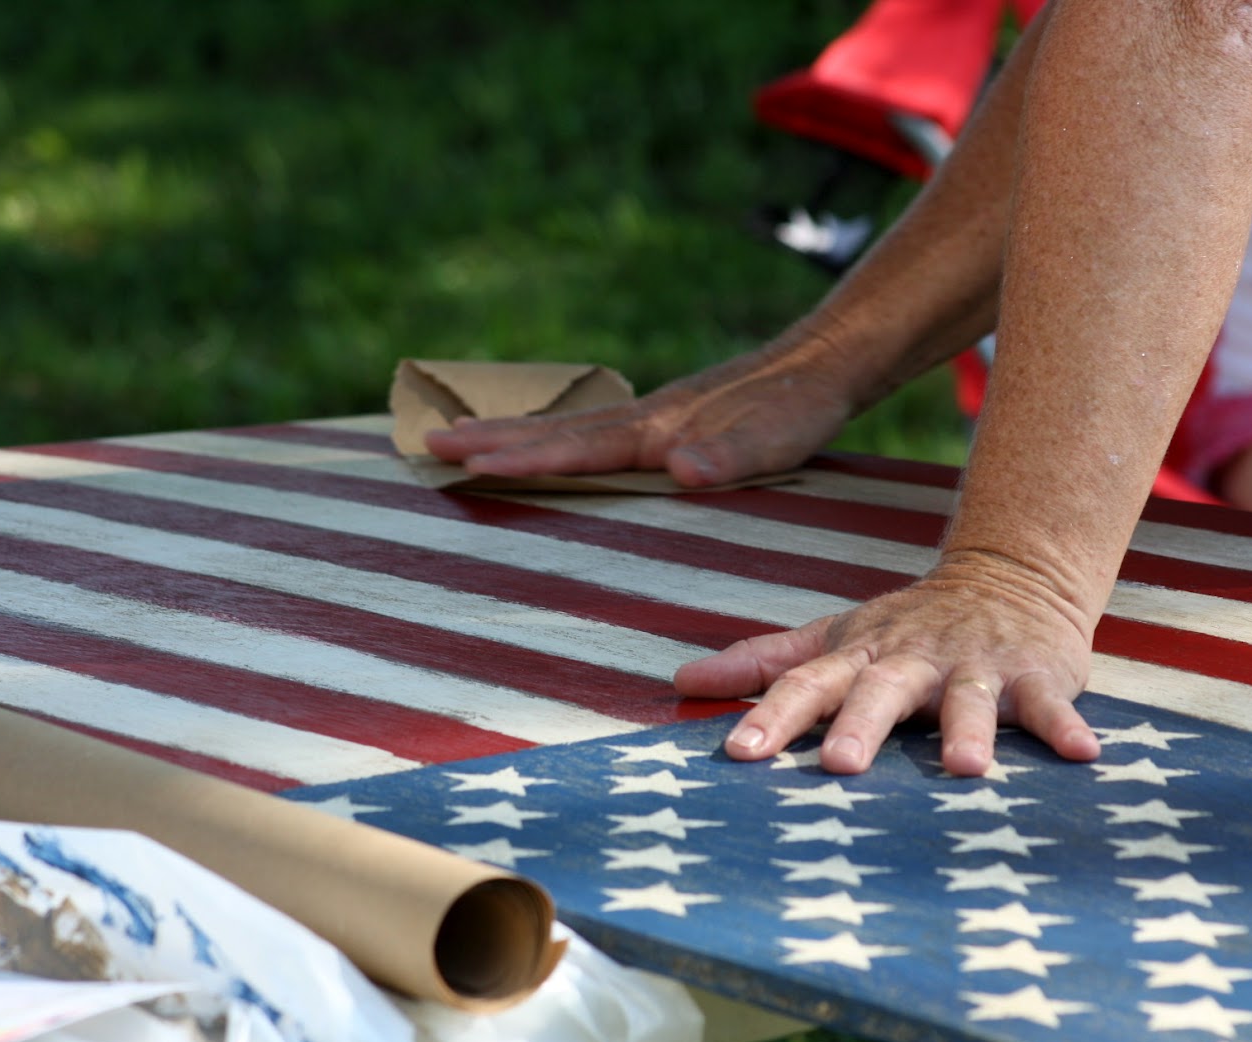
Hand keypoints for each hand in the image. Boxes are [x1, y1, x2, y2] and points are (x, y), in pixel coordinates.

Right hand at [424, 339, 858, 486]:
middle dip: (490, 440)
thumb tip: (680, 472)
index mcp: (659, 428)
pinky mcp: (664, 420)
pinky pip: (589, 429)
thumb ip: (730, 456)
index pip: (578, 447)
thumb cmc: (801, 408)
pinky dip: (550, 435)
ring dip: (510, 435)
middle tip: (425, 443)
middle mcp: (644, 417)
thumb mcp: (777, 439)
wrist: (826, 359)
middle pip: (553, 430)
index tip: (467, 463)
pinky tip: (542, 444)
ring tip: (457, 439)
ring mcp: (650, 415)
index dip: (523, 458)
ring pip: (566, 426)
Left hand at [676, 551, 1101, 776]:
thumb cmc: (905, 626)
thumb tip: (679, 680)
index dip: (771, 716)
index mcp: (859, 655)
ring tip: (967, 772)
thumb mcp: (833, 637)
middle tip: (839, 768)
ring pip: (968, 699)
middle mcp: (912, 659)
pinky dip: (1066, 727)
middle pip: (881, 692)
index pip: (806, 684)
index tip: (737, 754)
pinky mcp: (1034, 675)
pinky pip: (1051, 705)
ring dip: (968, 732)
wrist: (1008, 573)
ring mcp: (974, 664)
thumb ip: (762, 662)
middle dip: (861, 727)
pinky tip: (1085, 755)